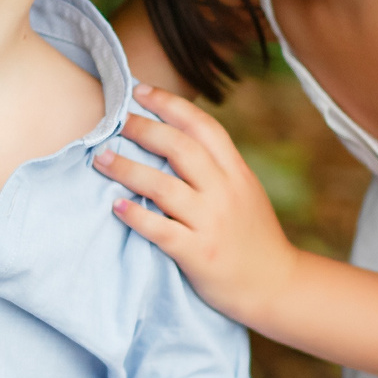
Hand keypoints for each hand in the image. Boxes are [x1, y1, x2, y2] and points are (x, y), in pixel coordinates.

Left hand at [95, 84, 297, 327]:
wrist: (277, 286)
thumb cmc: (253, 238)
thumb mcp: (245, 192)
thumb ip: (217, 168)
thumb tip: (174, 139)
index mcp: (237, 173)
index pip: (203, 126)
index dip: (170, 104)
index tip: (139, 91)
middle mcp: (225, 192)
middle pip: (180, 148)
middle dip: (143, 129)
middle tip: (114, 120)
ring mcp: (212, 223)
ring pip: (164, 187)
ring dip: (128, 169)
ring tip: (101, 158)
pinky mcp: (199, 254)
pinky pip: (162, 231)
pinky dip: (137, 216)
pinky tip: (116, 207)